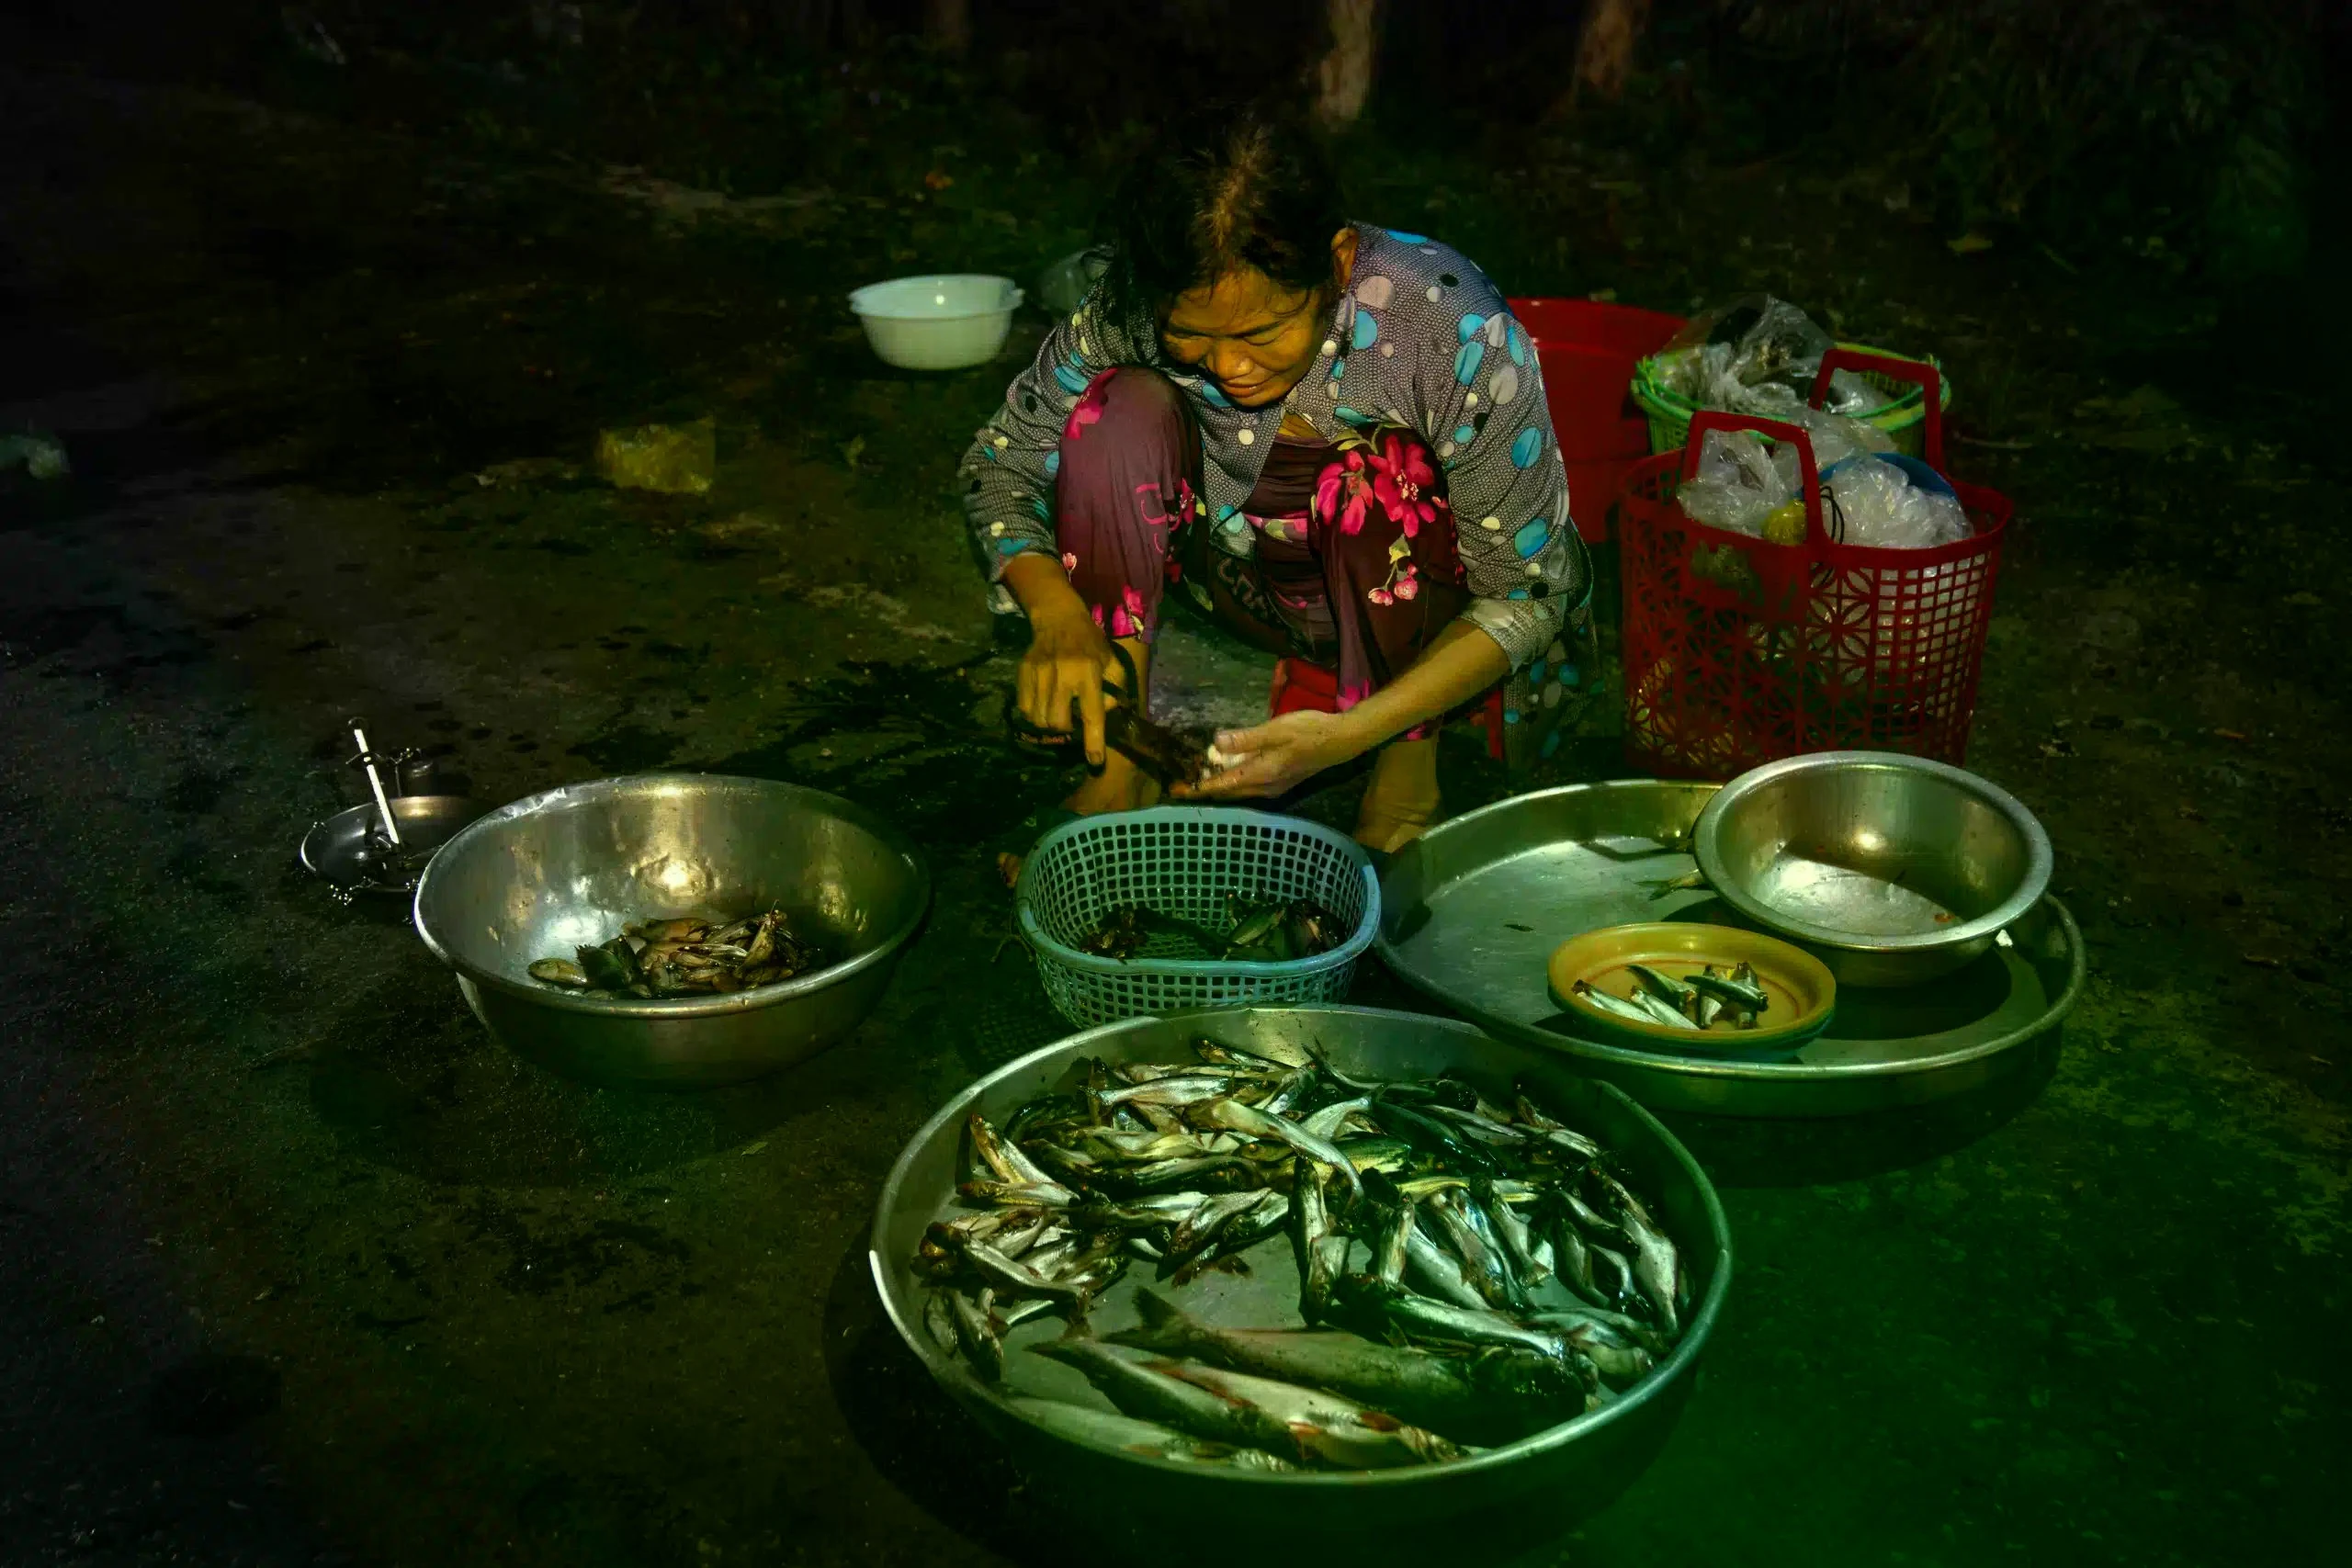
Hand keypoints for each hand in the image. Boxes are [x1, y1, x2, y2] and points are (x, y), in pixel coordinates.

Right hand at [1017, 600, 1116, 763]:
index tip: (1095, 761)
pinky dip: (1033, 714)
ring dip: (1049, 724)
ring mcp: (1039, 673)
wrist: (1059, 618)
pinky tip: (1043, 704)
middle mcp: (1062, 674)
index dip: (1093, 741)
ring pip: (1039, 719)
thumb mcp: (1112, 663)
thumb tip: (1107, 715)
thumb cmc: (1090, 644)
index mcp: (1088, 672)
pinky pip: (1024, 708)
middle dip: (1066, 730)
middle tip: (1072, 722)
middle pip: (1058, 722)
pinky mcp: (1023, 672)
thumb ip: (1115, 691)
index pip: (1091, 713)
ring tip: (1057, 714)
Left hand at [1173, 710, 1364, 799]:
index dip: (1198, 787)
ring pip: (1239, 790)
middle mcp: (1265, 786)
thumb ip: (1246, 738)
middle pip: (1228, 792)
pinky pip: (1249, 784)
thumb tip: (1215, 743)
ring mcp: (1274, 785)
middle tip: (1181, 783)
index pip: (1222, 785)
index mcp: (1261, 774)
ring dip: (1219, 785)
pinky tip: (1230, 770)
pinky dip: (1234, 779)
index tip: (1176, 789)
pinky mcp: (1281, 780)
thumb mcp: (1276, 730)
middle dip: (1204, 788)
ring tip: (1200, 778)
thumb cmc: (1310, 732)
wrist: (1342, 741)